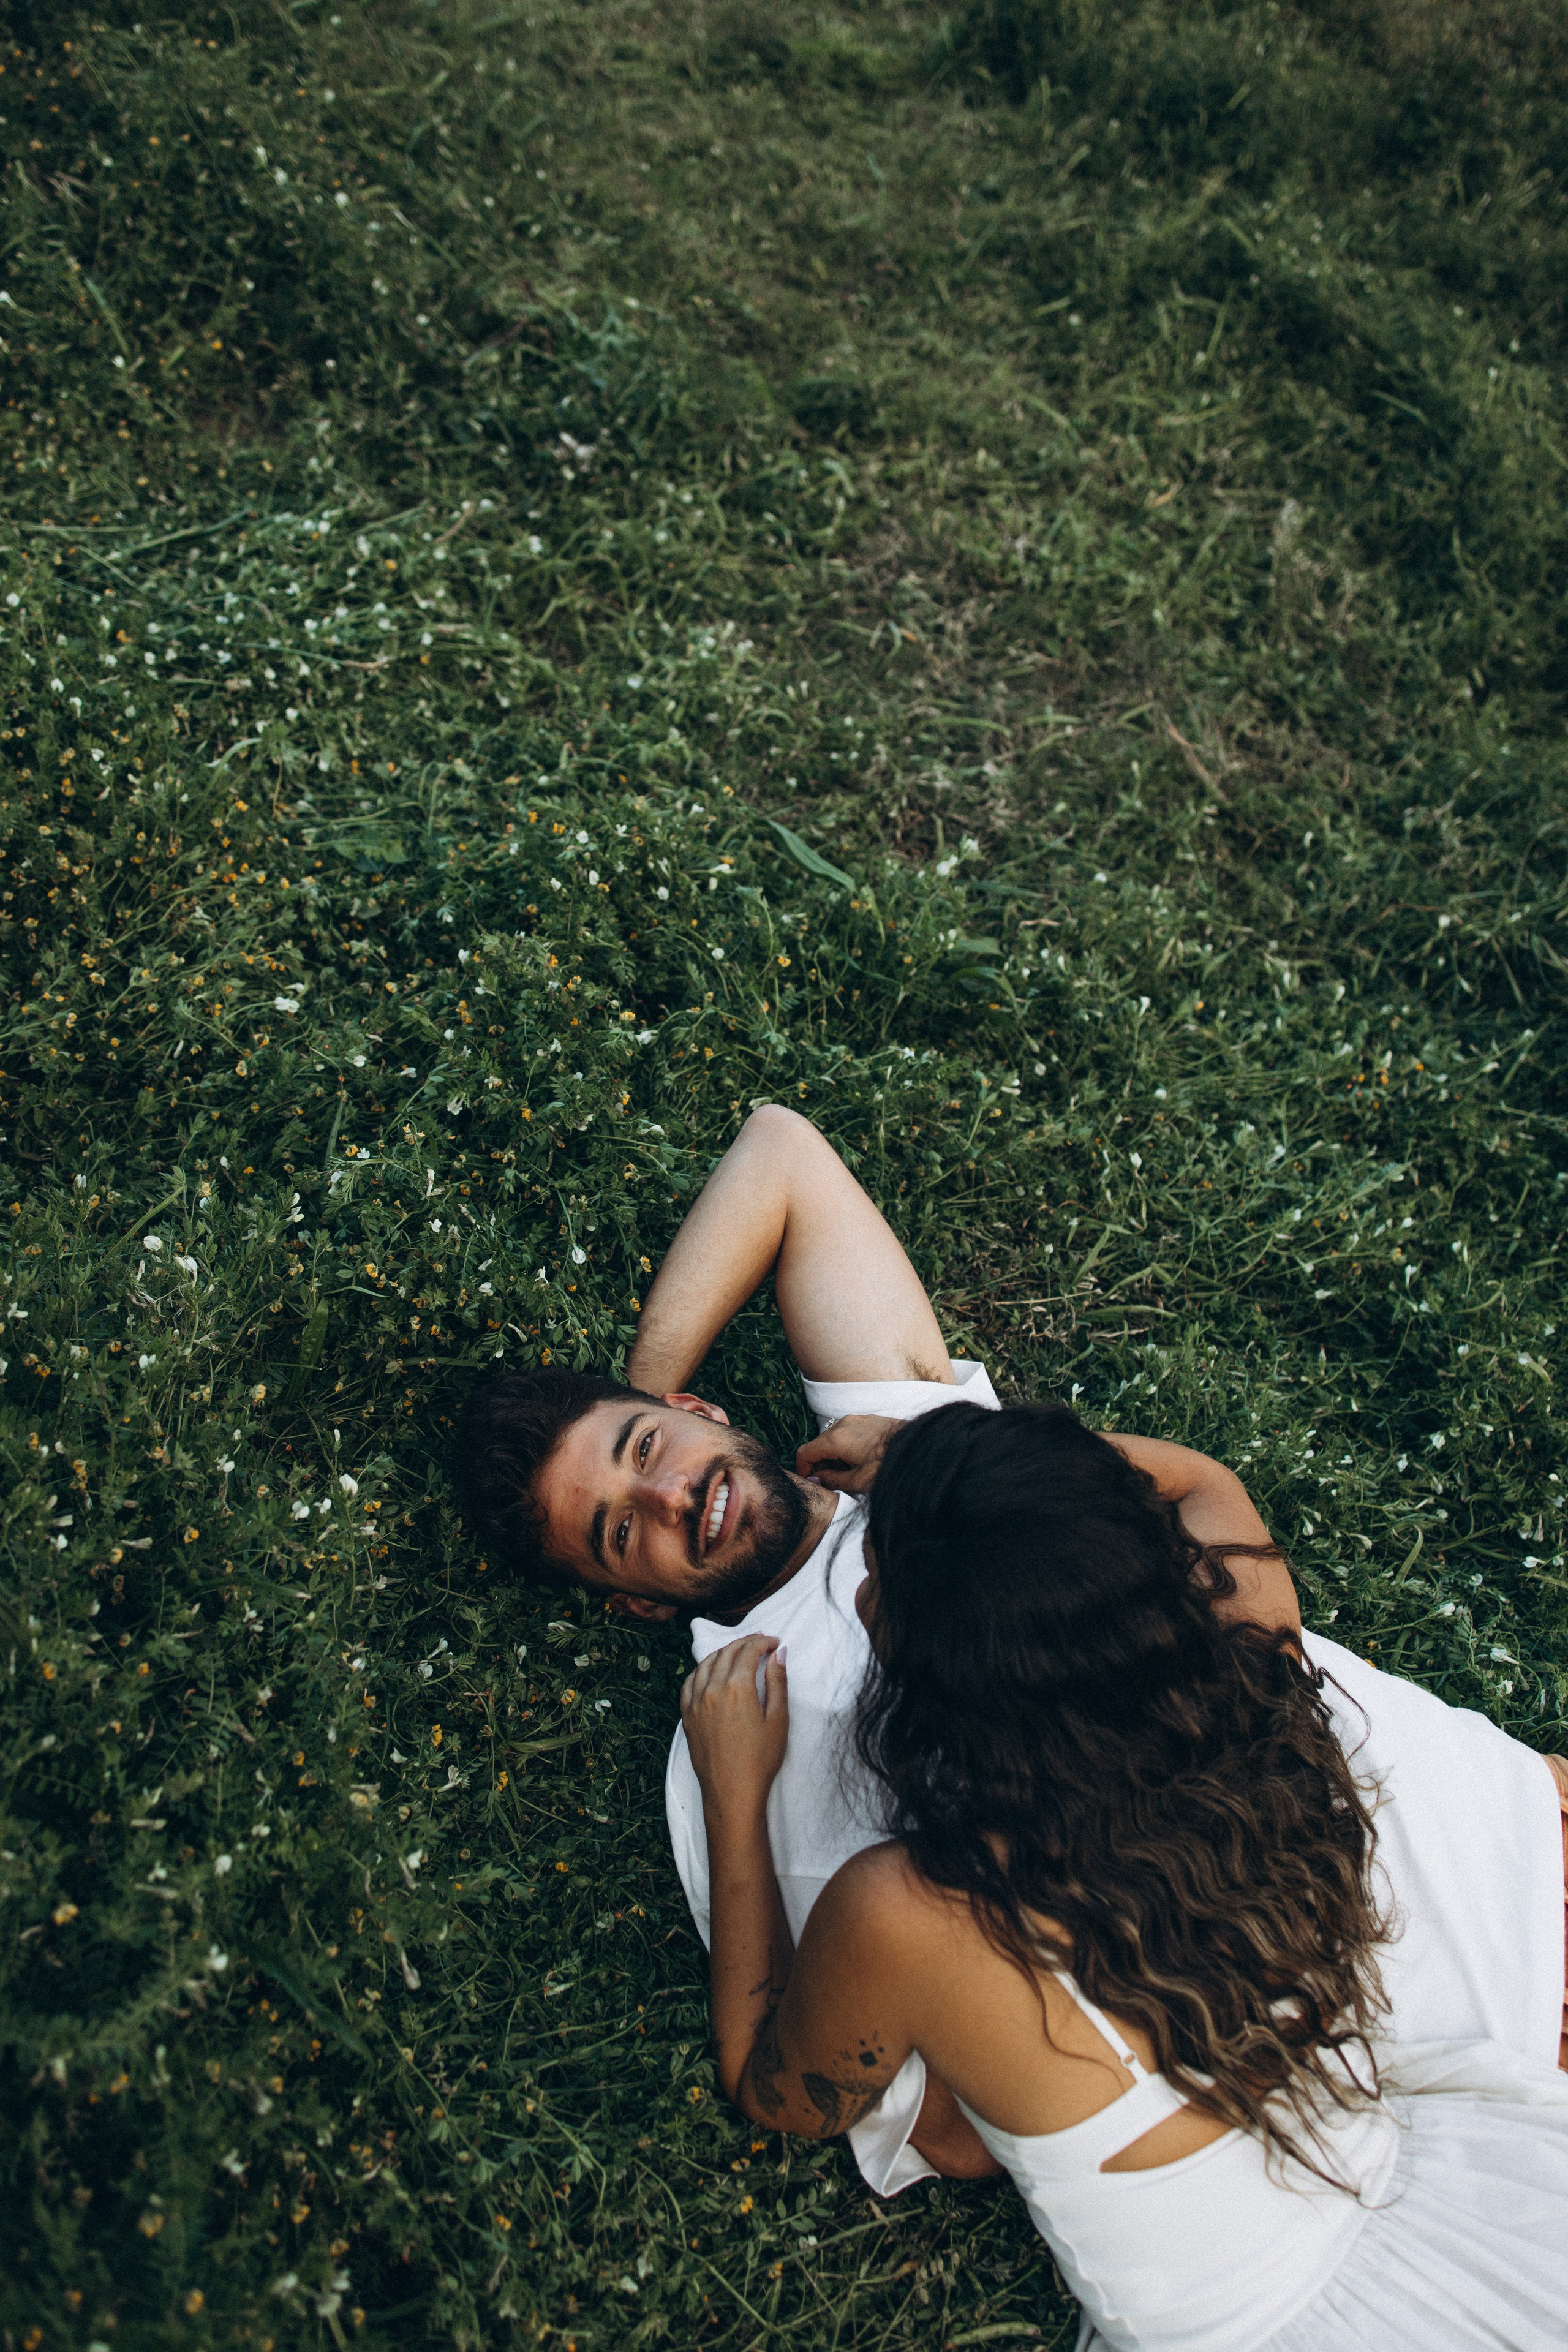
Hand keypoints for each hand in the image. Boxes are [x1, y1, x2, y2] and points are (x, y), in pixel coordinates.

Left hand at [681, 1634, 788, 1824]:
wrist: (732, 1793)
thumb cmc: (760, 1760)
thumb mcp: (778, 1720)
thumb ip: (777, 1682)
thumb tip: (779, 1654)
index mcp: (736, 1688)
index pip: (748, 1651)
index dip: (763, 1642)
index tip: (774, 1643)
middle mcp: (711, 1690)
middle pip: (727, 1653)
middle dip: (745, 1643)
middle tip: (760, 1643)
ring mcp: (695, 1703)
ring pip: (706, 1664)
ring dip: (723, 1653)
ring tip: (738, 1652)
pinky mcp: (687, 1717)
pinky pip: (690, 1683)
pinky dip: (701, 1670)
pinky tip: (710, 1671)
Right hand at [795, 1413, 902, 1493]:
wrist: (918, 1449)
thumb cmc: (889, 1467)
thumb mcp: (857, 1482)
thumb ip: (832, 1480)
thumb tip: (817, 1479)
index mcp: (837, 1439)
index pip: (805, 1452)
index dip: (803, 1469)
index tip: (810, 1482)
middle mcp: (844, 1424)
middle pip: (819, 1444)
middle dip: (820, 1463)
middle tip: (831, 1481)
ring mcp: (857, 1419)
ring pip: (834, 1438)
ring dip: (834, 1455)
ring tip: (849, 1473)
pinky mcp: (869, 1420)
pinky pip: (848, 1432)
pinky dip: (846, 1447)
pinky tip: (860, 1461)